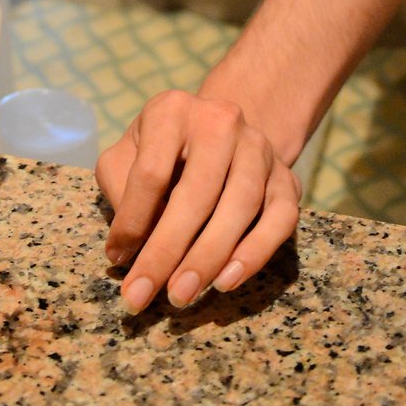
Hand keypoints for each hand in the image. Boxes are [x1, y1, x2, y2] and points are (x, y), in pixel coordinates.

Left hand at [95, 90, 300, 313]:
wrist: (217, 131)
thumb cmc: (160, 151)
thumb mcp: (127, 155)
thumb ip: (120, 190)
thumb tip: (126, 249)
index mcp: (171, 111)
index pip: (151, 172)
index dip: (133, 220)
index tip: (117, 260)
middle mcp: (220, 121)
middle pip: (197, 192)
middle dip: (168, 250)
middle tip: (144, 295)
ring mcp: (259, 147)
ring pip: (241, 204)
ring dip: (209, 257)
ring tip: (181, 294)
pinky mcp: (287, 177)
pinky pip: (281, 218)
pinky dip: (256, 252)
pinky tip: (226, 281)